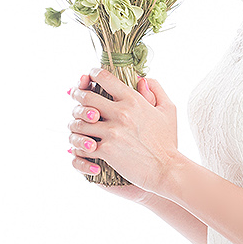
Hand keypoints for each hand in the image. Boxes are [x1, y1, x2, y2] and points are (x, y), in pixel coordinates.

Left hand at [67, 69, 179, 192]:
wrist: (167, 169)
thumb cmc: (167, 141)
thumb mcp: (168, 110)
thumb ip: (156, 90)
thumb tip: (140, 78)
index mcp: (134, 100)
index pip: (105, 78)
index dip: (92, 73)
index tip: (89, 76)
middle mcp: (121, 113)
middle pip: (86, 97)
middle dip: (77, 95)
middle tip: (74, 97)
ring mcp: (112, 132)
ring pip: (79, 122)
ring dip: (75, 122)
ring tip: (76, 125)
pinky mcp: (106, 150)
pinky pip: (82, 145)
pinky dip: (79, 145)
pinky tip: (82, 146)